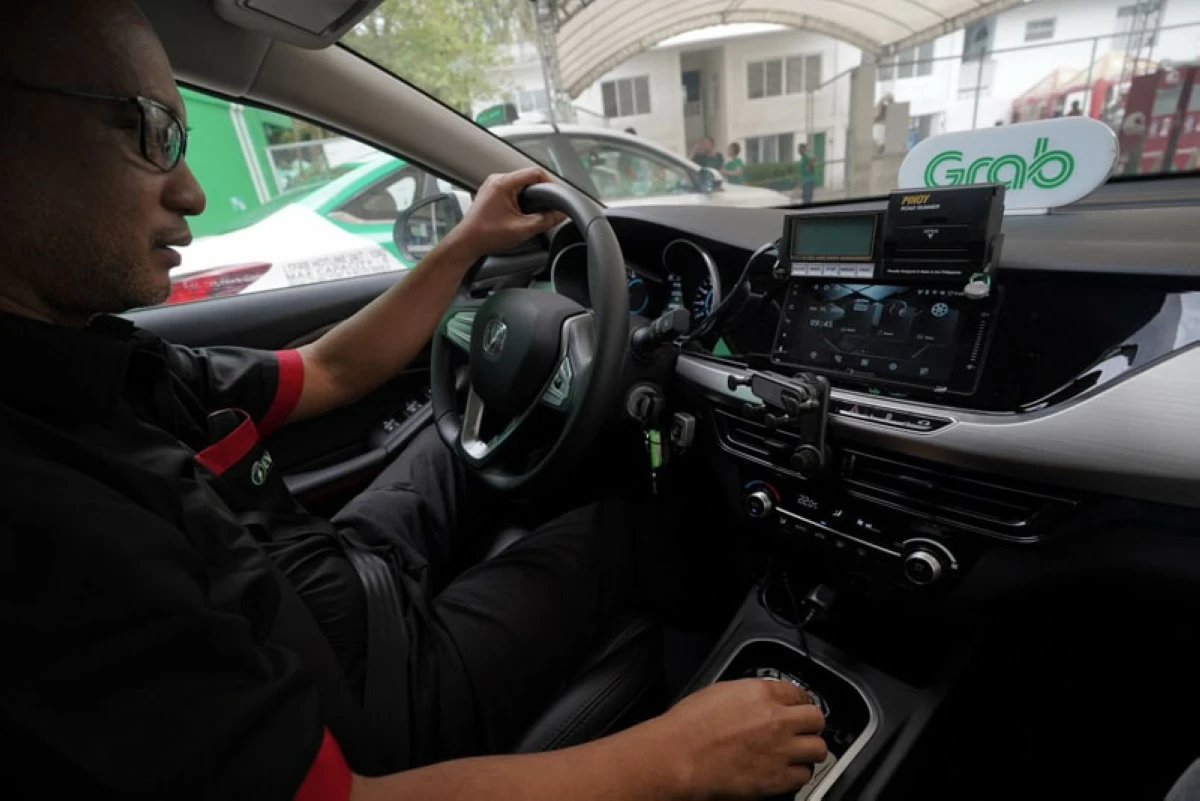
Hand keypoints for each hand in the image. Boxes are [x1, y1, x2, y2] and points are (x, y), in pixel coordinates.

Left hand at [446, 167, 565, 261]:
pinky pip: (513, 190)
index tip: (558, 196)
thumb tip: (560, 215)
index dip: (551, 183)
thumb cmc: (485, 235)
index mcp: (503, 183)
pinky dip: (522, 200)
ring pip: (521, 184)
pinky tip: (524, 213)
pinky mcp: (492, 194)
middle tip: (549, 206)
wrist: (466, 243)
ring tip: (536, 211)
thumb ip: (545, 220)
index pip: (536, 172)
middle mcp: (497, 180)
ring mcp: (493, 186)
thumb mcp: (522, 230)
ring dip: (531, 197)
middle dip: (542, 192)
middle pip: (529, 178)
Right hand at [646, 678, 827, 799]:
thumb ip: (749, 696)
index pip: (798, 693)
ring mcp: (780, 751)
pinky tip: (785, 771)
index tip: (796, 708)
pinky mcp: (777, 779)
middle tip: (801, 730)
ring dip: (808, 750)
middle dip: (809, 725)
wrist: (678, 758)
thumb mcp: (718, 693)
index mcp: (760, 694)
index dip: (798, 702)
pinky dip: (797, 774)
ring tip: (796, 753)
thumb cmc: (688, 727)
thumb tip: (760, 701)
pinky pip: (804, 776)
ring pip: (818, 749)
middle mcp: (776, 720)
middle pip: (815, 719)